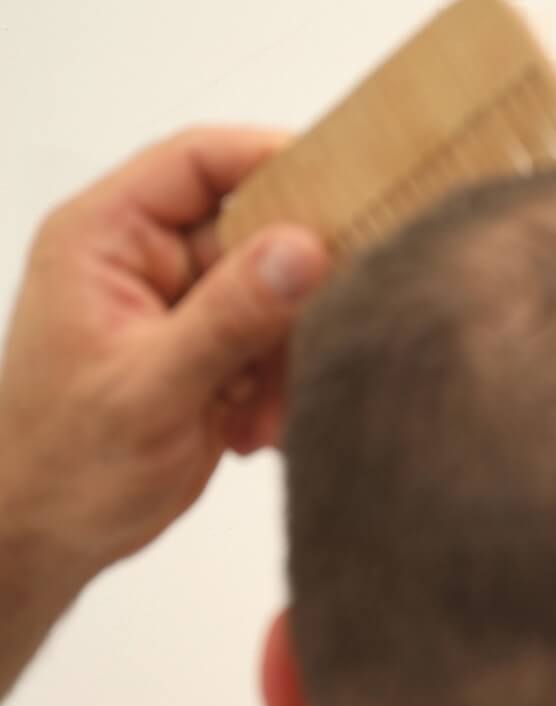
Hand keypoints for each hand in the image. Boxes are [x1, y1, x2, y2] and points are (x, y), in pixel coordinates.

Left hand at [0, 127, 328, 698]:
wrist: (47, 537)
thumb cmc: (67, 464)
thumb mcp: (152, 388)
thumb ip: (230, 316)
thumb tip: (305, 249)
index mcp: (106, 238)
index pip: (200, 163)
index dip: (275, 161)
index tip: (352, 185)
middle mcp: (147, 259)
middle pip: (254, 230)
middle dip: (293, 292)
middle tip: (324, 330)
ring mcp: (182, 307)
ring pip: (276, 295)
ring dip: (287, 355)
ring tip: (262, 414)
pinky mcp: (210, 353)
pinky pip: (274, 344)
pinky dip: (280, 387)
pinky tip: (255, 430)